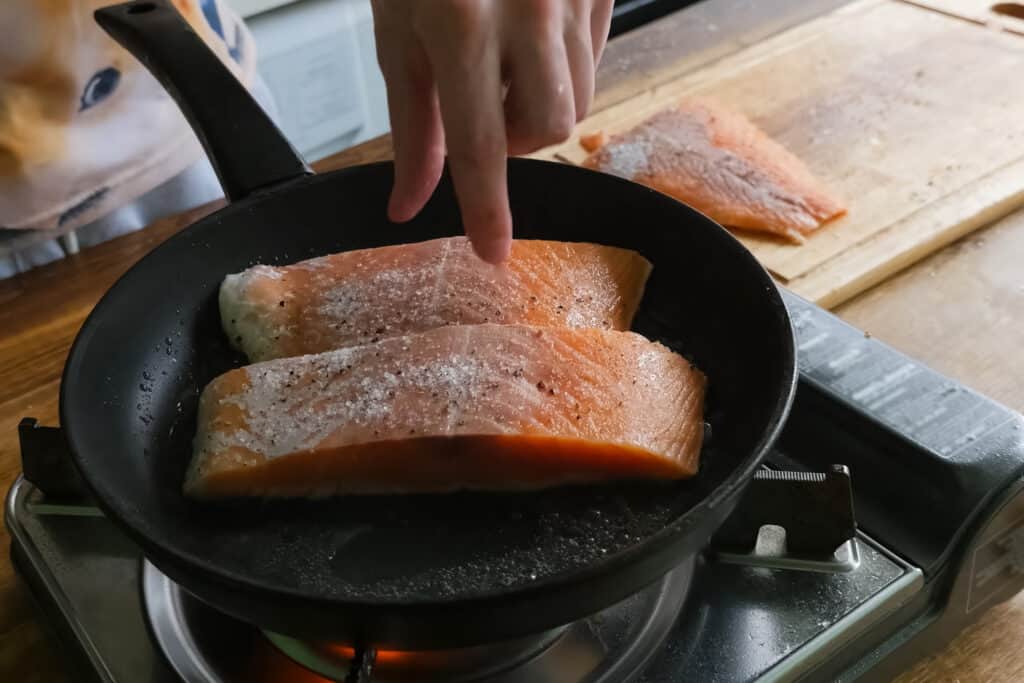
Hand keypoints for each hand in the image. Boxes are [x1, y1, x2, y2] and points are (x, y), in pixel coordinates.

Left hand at [371, 0, 613, 263]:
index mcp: (463, 24)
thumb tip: (411, 203)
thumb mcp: (400, 30)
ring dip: (541, 101)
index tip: (492, 251)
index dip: (486, 206)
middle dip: (519, 138)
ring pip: (580, 98)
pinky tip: (531, 32)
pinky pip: (596, 55)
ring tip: (506, 57)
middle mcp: (531, 10)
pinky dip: (564, 64)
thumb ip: (412, 123)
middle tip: (486, 104)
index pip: (480, 143)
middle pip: (549, 127)